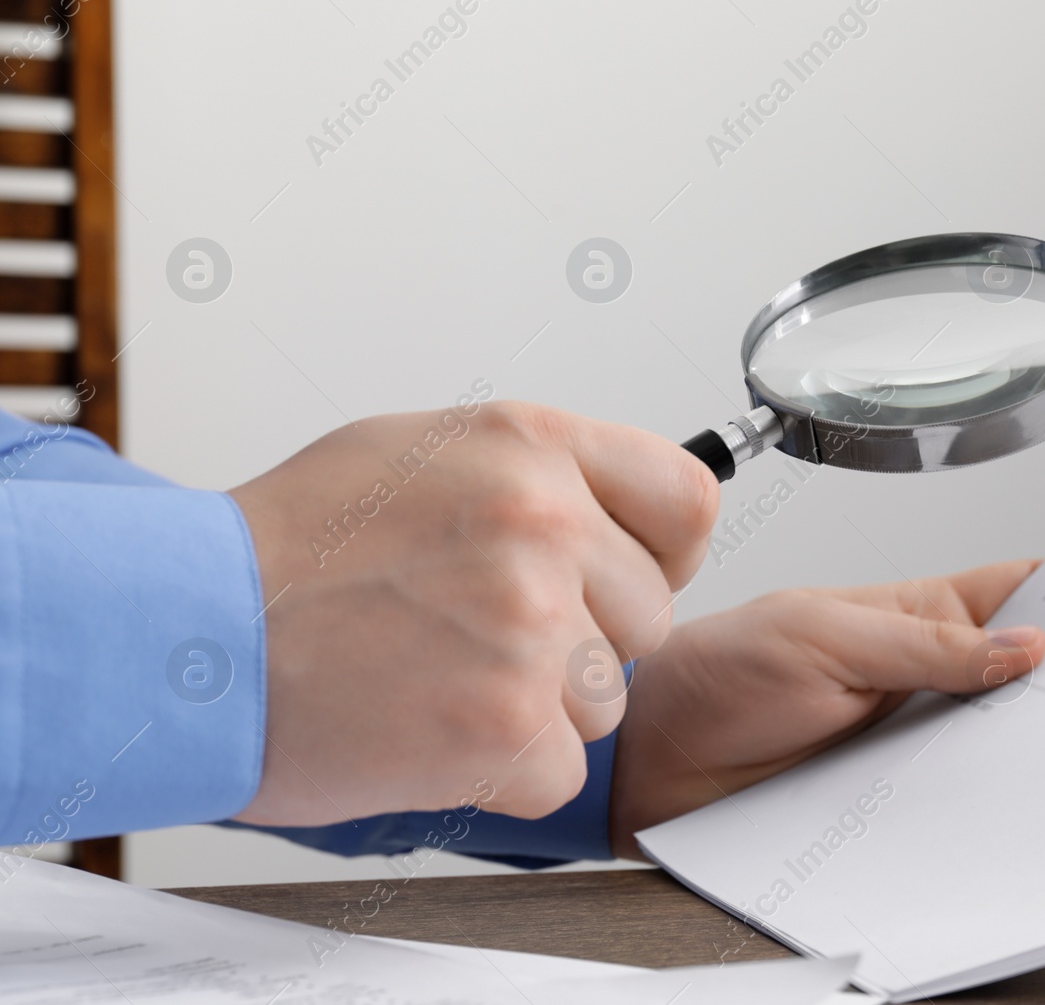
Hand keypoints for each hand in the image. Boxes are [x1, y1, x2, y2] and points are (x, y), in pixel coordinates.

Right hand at [228, 393, 717, 826]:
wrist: (184, 627)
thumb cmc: (292, 546)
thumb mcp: (424, 450)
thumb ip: (540, 474)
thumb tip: (626, 514)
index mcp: (531, 446)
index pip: (688, 501)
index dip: (661, 552)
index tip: (624, 575)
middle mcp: (543, 525)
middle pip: (652, 614)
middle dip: (586, 638)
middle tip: (483, 636)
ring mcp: (529, 627)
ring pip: (609, 699)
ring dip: (539, 707)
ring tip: (439, 676)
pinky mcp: (505, 727)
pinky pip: (561, 769)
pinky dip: (503, 771)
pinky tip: (427, 728)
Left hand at [609, 560, 1044, 856]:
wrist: (652, 759)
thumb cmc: (717, 671)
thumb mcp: (821, 639)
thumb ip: (922, 647)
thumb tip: (1023, 646)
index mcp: (910, 611)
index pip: (1013, 591)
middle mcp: (917, 671)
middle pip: (1021, 672)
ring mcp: (907, 733)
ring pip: (997, 736)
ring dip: (1035, 743)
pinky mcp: (889, 790)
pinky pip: (956, 792)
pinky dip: (989, 796)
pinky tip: (1020, 804)